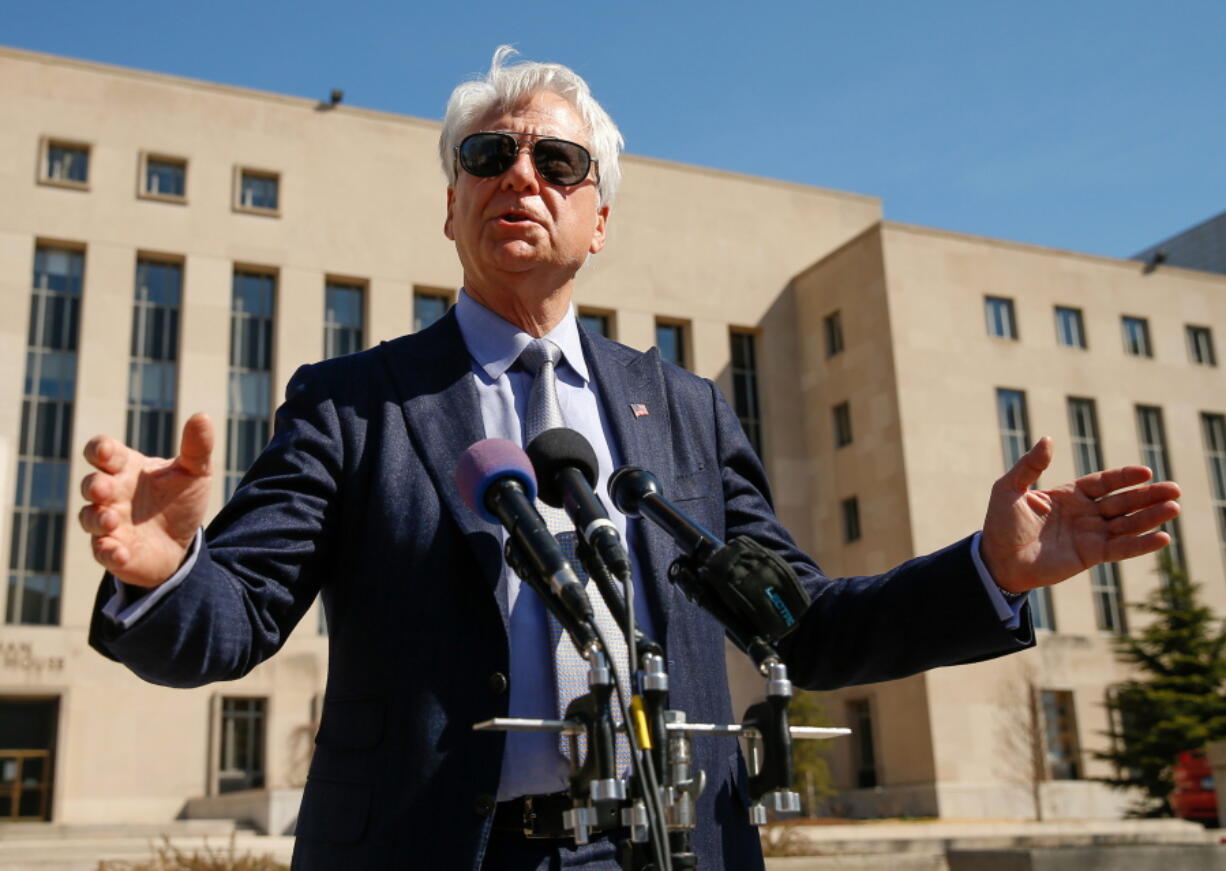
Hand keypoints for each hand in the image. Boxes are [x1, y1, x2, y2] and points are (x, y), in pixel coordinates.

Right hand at [79, 413, 213, 587]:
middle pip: (91, 484)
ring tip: (111, 519)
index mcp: (126, 468)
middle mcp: (111, 494)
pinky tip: (120, 552)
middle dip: (94, 485)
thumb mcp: (195, 473)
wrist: (183, 542)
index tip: (106, 452)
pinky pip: (102, 551)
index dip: (99, 450)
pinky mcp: (112, 551)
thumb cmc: (180, 501)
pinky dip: (108, 551)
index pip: (102, 452)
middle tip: (104, 488)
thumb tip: (202, 416)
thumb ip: (196, 447)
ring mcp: (108, 523)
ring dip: (96, 518)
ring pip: (89, 518)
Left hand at [980, 436, 1180, 593]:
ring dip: (1150, 517)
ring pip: (1127, 524)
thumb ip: (1030, 466)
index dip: (1124, 477)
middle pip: (1122, 502)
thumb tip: (1048, 439)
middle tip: (1175, 489)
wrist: (997, 560)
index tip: (1146, 471)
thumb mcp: (1010, 488)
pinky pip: (1121, 549)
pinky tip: (1162, 538)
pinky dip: (1141, 544)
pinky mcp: (1091, 556)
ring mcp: (1090, 535)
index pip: (1104, 483)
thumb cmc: (1001, 523)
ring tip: (1174, 508)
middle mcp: (1084, 513)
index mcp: (1069, 495)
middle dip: (1148, 496)